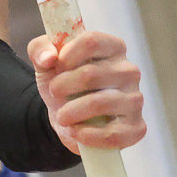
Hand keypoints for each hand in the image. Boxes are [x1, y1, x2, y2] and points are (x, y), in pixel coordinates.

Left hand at [28, 29, 146, 154]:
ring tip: (61, 116)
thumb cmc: (65, 85)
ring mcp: (135, 99)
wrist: (69, 120)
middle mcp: (129, 71)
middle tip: (53, 92)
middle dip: (62, 86)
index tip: (56, 66)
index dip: (67, 55)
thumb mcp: (47, 64)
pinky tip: (76, 132)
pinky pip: (112, 134)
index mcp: (113, 48)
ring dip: (70, 112)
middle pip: (90, 73)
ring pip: (99, 103)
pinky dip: (87, 135)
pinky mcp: (136, 128)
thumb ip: (40, 50)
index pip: (91, 41)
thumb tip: (49, 58)